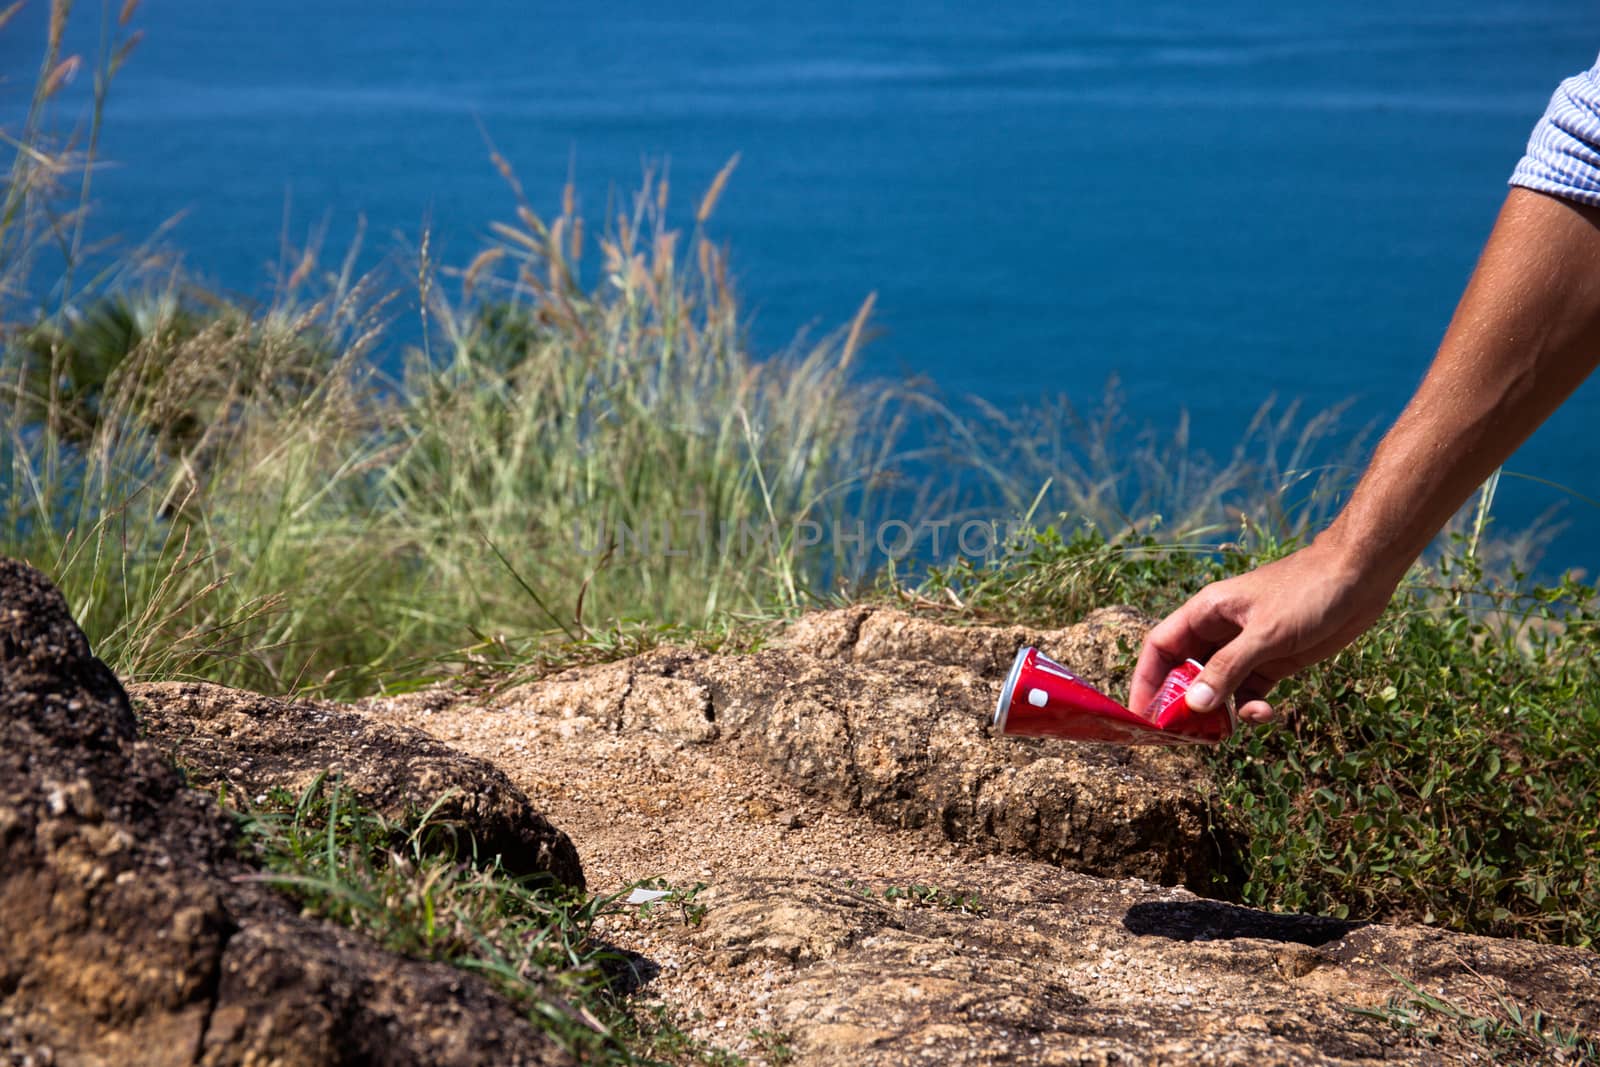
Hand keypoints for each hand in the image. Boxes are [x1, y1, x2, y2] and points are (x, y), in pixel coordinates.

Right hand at [1129, 541, 1402, 723]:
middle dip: (1185, 705)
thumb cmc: (1308, 592)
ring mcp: (1246, 648)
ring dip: (1221, 712)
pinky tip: (1267, 713)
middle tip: (1187, 736)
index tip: (1142, 714)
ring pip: (1218, 688)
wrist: (1360, 577)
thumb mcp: (1265, 633)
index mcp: (1206, 613)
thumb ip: (1228, 669)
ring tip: (1229, 733)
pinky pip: (1249, 692)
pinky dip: (1251, 708)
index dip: (1147, 680)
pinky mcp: (1273, 662)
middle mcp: (1219, 631)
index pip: (1161, 648)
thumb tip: (1194, 705)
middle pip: (1186, 673)